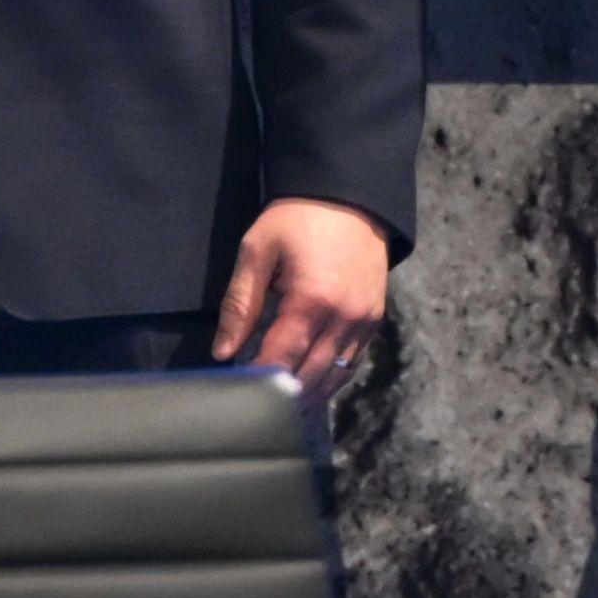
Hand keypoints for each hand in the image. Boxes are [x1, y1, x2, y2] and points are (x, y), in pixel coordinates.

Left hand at [212, 198, 392, 396]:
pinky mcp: (375, 320)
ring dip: (307, 392)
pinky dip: (330, 377)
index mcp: (312, 301)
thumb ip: (240, 304)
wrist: (350, 196)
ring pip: (335, 377)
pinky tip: (309, 380)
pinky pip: (353, 362)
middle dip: (282, 394)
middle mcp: (344, 317)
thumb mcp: (257, 252)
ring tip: (280, 400)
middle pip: (310, 377)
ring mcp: (364, 321)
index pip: (282, 360)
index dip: (259, 381)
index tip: (238, 392)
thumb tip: (223, 352)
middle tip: (255, 401)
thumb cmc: (297, 220)